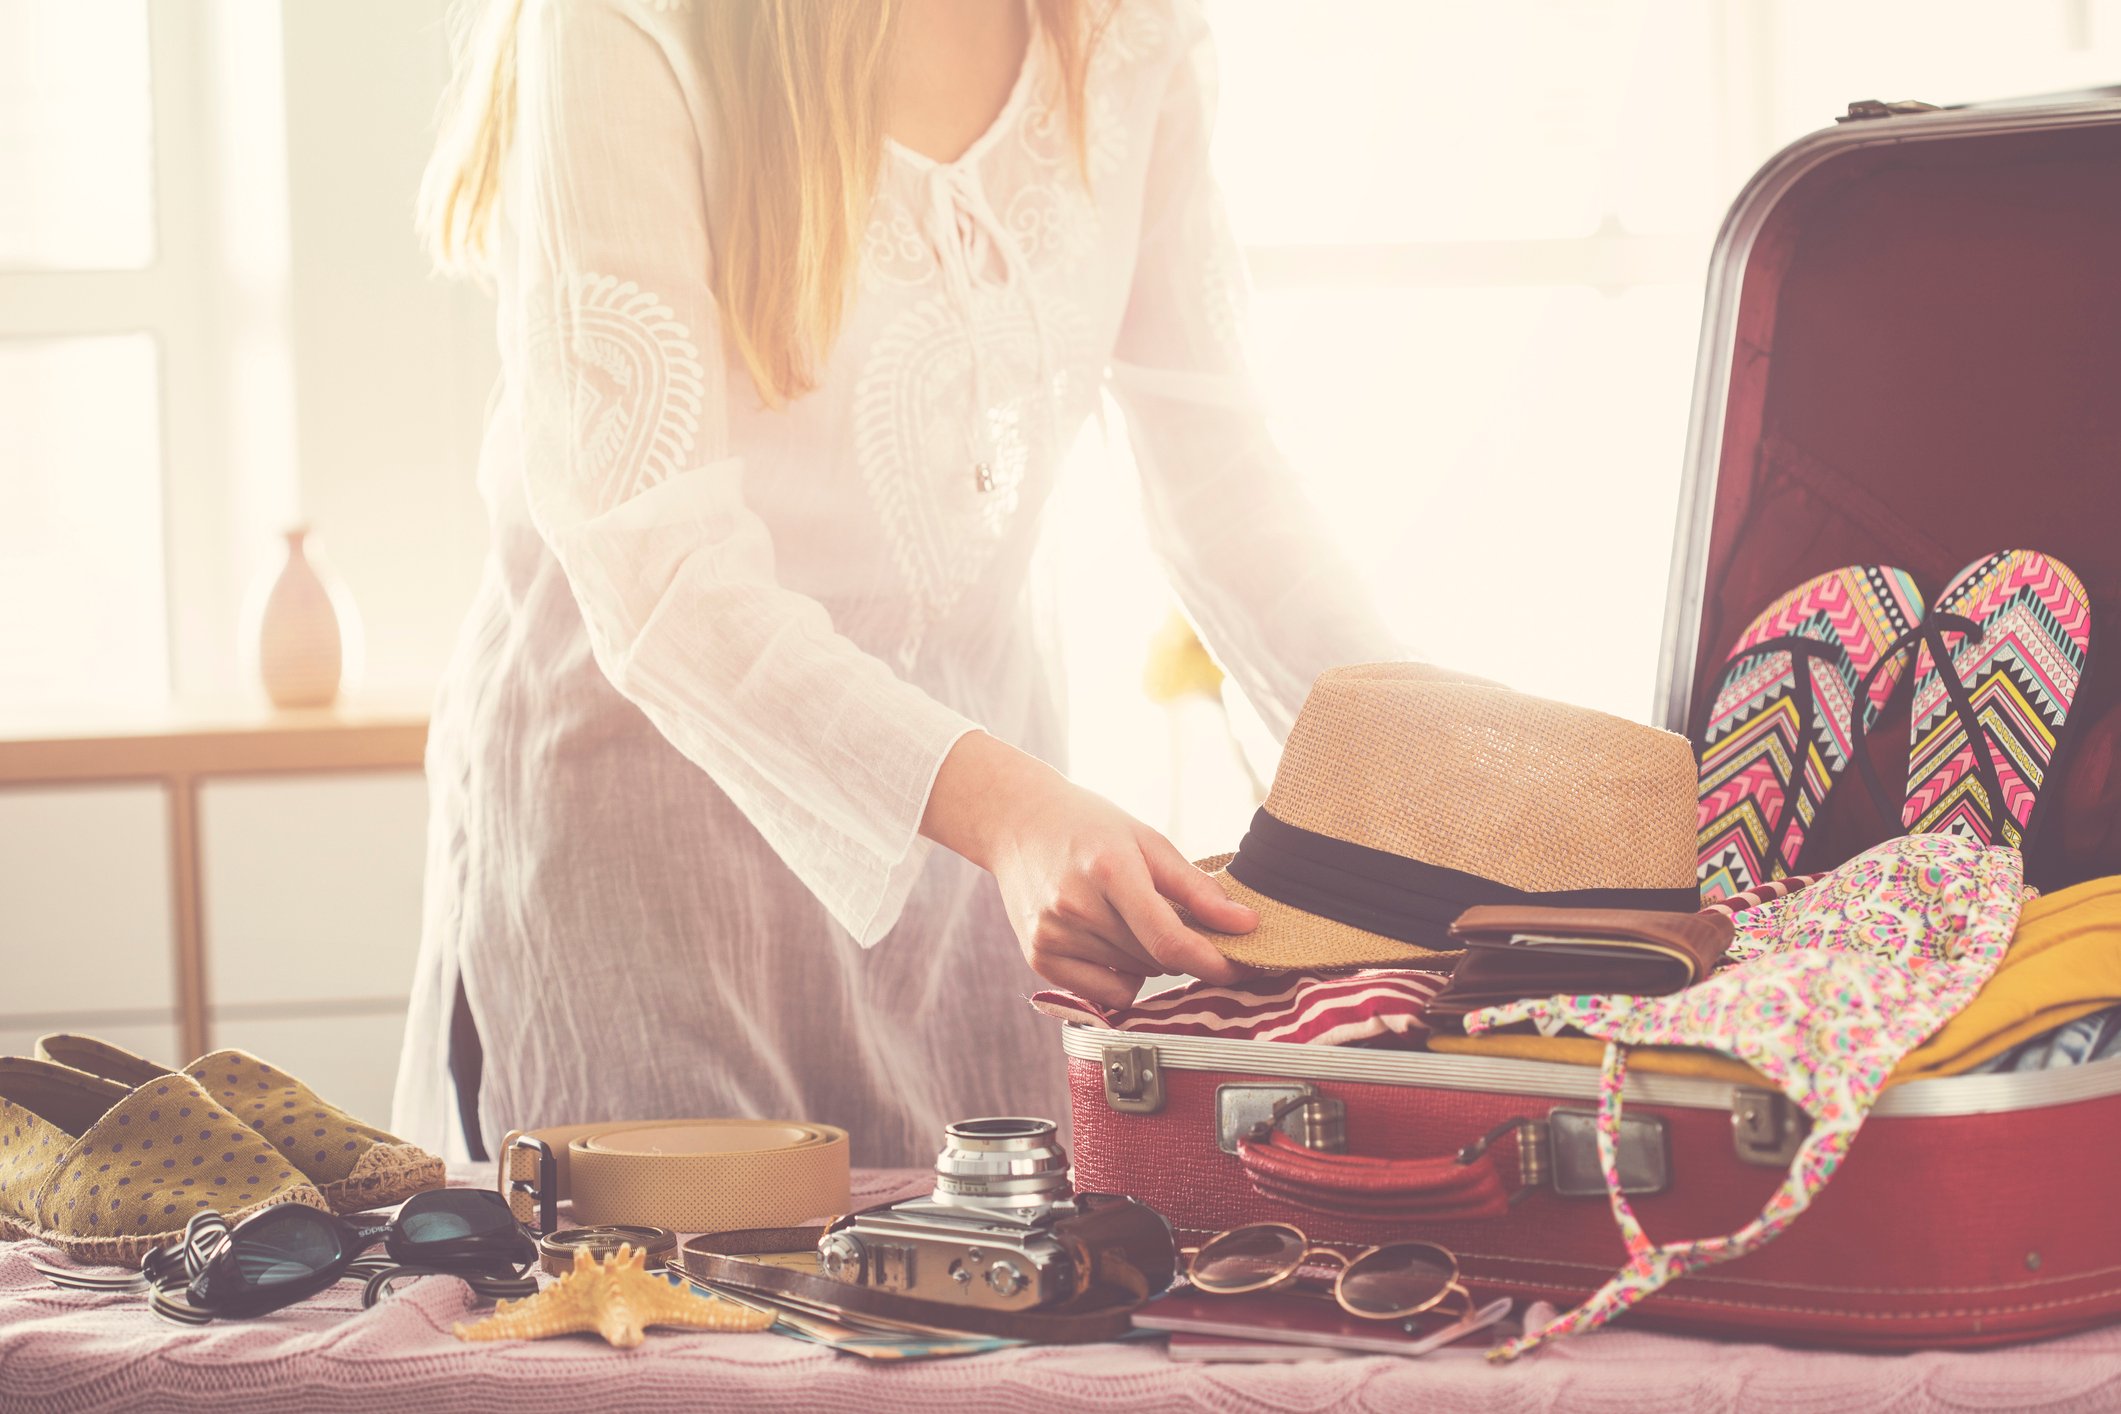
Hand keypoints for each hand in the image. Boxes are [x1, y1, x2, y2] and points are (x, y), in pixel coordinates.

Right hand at [922, 732, 1256, 1007]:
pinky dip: (1122, 976)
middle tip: (1185, 922)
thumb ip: (1196, 888)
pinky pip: (1104, 994)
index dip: (1213, 962)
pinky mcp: (1039, 958)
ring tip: (1133, 917)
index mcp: (1109, 871)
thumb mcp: (1148, 841)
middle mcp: (1075, 908)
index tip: (1243, 968)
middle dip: (1186, 950)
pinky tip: (1112, 942)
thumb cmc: (1088, 826)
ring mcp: (1052, 936)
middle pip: (1157, 960)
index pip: (1169, 939)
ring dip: (1151, 960)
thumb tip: (1246, 924)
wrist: (1017, 821)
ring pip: (1134, 977)